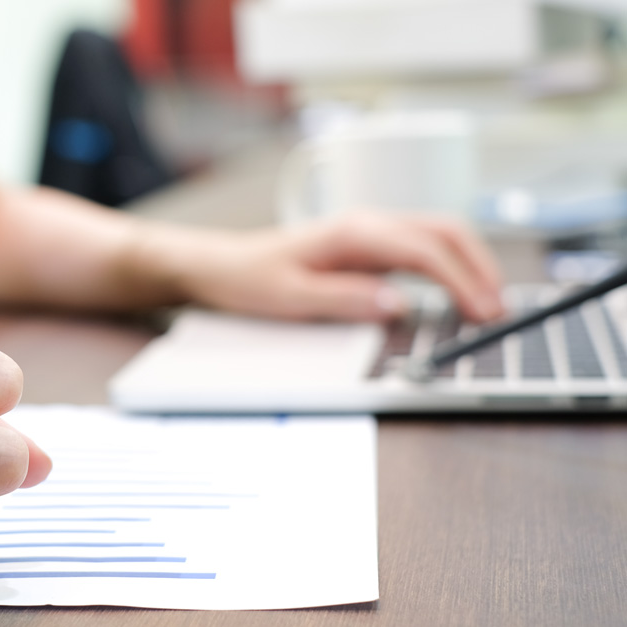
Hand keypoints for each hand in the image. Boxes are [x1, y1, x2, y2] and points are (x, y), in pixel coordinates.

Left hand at [164, 213, 504, 322]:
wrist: (219, 265)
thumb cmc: (249, 279)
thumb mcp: (290, 298)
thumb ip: (344, 300)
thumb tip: (397, 304)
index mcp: (351, 232)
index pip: (424, 250)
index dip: (460, 281)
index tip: (482, 311)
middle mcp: (365, 224)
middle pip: (443, 231)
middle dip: (479, 267)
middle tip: (499, 310)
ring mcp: (368, 232)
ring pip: (436, 234)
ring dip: (468, 263)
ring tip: (488, 303)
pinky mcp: (366, 246)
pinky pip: (419, 247)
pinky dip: (449, 265)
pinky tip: (458, 291)